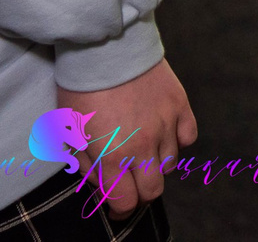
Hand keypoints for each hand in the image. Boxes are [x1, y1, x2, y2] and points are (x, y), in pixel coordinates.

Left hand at [58, 56, 195, 216]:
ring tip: (143, 151)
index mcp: (111, 156)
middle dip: (140, 193)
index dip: (119, 209)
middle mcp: (143, 146)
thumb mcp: (70, 133)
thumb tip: (102, 184)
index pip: (126, 202)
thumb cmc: (81, 91)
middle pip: (153, 190)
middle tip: (130, 183)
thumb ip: (88, 165)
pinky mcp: (181, 105)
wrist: (106, 48)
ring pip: (171, 164)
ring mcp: (166, 125)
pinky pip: (188, 137)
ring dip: (156, 164)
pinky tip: (163, 133)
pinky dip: (177, 141)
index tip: (115, 205)